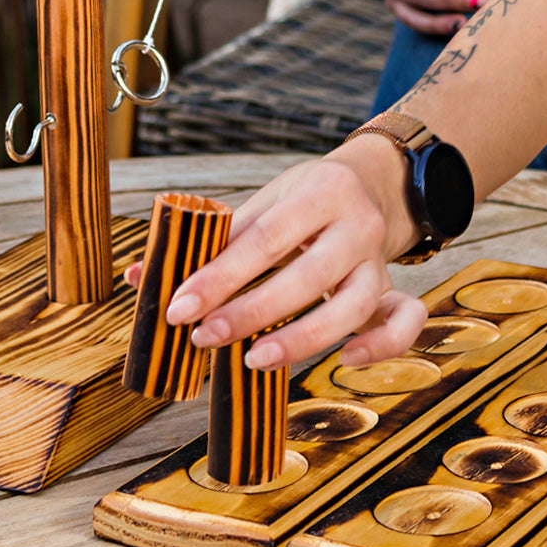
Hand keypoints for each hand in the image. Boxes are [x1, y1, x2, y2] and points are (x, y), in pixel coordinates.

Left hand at [142, 137, 429, 370]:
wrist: (368, 185)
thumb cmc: (301, 202)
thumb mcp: (262, 205)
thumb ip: (211, 242)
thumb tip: (140, 278)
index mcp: (319, 192)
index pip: (264, 240)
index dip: (218, 277)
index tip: (178, 308)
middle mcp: (357, 226)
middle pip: (307, 277)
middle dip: (250, 313)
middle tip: (203, 338)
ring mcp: (380, 261)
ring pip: (354, 307)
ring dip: (303, 339)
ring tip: (254, 361)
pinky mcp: (393, 289)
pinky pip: (405, 321)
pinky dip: (384, 345)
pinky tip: (344, 362)